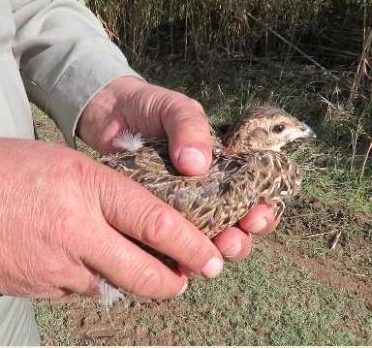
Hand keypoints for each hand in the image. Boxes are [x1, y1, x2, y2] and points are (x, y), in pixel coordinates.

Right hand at [0, 138, 225, 298]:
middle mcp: (76, 230)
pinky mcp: (36, 288)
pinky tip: (70, 261)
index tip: (210, 256)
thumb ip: (94, 189)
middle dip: (173, 280)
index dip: (191, 243)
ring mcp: (55, 266)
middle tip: (185, 279)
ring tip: (122, 263)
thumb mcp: (51, 160)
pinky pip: (77, 289)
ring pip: (112, 285)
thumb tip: (125, 214)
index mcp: (84, 186)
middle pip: (145, 272)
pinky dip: (86, 281)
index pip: (156, 220)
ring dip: (126, 280)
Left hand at [78, 77, 278, 261]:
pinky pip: (168, 245)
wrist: (109, 113)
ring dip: (211, 255)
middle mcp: (207, 193)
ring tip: (207, 258)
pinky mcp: (152, 219)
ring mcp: (180, 209)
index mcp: (224, 168)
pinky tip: (173, 264)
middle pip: (235, 228)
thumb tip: (197, 164)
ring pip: (205, 243)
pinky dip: (174, 257)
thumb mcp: (176, 108)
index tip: (255, 216)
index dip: (262, 212)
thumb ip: (189, 127)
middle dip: (239, 241)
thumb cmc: (151, 108)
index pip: (255, 196)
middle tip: (229, 242)